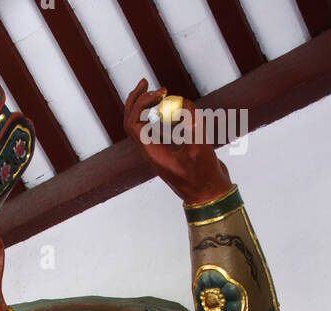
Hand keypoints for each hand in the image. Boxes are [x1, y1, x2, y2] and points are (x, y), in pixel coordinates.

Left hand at [124, 79, 233, 204]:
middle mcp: (152, 151)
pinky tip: (178, 109)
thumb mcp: (200, 147)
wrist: (210, 196)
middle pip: (132, 122)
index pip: (134, 123)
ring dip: (147, 107)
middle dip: (136, 100)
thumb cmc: (204, 176)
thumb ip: (192, 123)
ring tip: (161, 92)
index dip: (142, 103)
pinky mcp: (171, 151)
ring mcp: (160, 151)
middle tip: (146, 82)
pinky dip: (164, 116)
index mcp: (152, 153)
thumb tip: (182, 102)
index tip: (162, 93)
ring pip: (143, 125)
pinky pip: (160, 130)